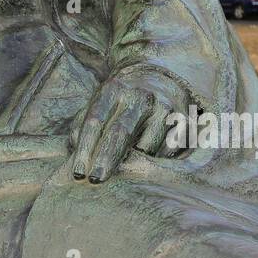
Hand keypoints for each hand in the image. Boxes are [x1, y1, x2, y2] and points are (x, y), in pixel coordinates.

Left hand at [69, 72, 184, 184]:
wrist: (162, 76)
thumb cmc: (122, 98)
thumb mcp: (100, 102)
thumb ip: (84, 124)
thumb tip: (75, 149)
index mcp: (114, 89)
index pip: (96, 121)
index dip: (85, 148)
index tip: (78, 173)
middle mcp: (140, 96)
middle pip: (120, 132)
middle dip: (106, 160)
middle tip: (95, 181)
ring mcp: (164, 107)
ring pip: (145, 147)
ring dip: (134, 162)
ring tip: (128, 162)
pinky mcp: (183, 120)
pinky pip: (166, 151)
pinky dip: (155, 160)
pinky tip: (149, 156)